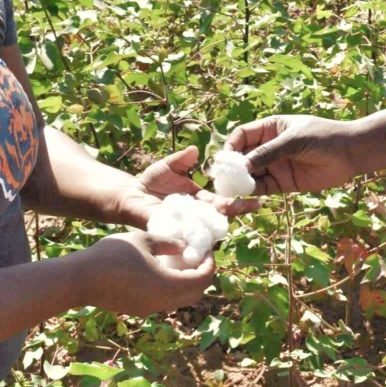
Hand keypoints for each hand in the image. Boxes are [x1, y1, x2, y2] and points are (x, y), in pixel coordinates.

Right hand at [85, 231, 214, 316]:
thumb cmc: (112, 255)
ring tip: (179, 260)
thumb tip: (184, 246)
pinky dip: (171, 286)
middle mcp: (163, 302)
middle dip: (202, 274)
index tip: (206, 248)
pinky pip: (165, 300)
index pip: (203, 279)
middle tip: (197, 255)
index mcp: (169, 285)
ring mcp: (151, 308)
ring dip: (186, 281)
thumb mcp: (144, 240)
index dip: (210, 262)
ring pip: (180, 298)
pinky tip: (160, 269)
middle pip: (196, 293)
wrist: (80, 279)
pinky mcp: (139, 309)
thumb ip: (168, 243)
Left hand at [121, 146, 259, 228]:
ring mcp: (188, 225)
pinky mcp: (174, 232)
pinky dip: (198, 235)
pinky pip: (188, 236)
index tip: (253, 194)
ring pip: (209, 227)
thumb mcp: (168, 166)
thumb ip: (181, 159)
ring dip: (222, 222)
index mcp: (201, 199)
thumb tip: (195, 150)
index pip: (222, 200)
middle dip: (237, 209)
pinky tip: (210, 232)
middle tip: (254, 205)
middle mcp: (198, 214)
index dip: (237, 198)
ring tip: (234, 215)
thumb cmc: (151, 181)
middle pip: (221, 215)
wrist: (132, 197)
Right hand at [225, 115, 355, 193]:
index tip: (224, 159)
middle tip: (221, 178)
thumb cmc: (322, 138)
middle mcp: (268, 147)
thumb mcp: (293, 141)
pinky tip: (245, 195)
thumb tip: (240, 166)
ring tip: (230, 189)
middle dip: (231, 167)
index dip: (231, 146)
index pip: (241, 136)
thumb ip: (267, 153)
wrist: (350, 154)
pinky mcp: (283, 183)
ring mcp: (275, 165)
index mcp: (269, 128)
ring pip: (250, 174)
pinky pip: (262, 187)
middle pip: (242, 156)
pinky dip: (252, 191)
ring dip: (239, 181)